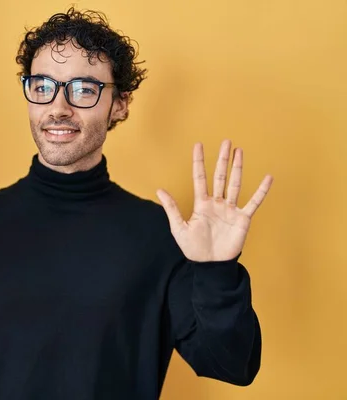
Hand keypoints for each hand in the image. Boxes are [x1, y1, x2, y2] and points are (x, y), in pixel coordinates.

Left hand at [156, 140, 272, 261]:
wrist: (210, 265)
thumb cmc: (194, 248)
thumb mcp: (179, 228)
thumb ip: (172, 208)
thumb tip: (159, 190)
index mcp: (201, 204)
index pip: (200, 178)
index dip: (199, 162)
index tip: (198, 145)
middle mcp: (217, 203)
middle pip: (220, 176)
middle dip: (222, 159)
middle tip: (226, 142)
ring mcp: (230, 209)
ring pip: (235, 184)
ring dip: (237, 168)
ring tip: (239, 151)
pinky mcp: (242, 219)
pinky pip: (254, 202)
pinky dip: (261, 191)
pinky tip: (268, 178)